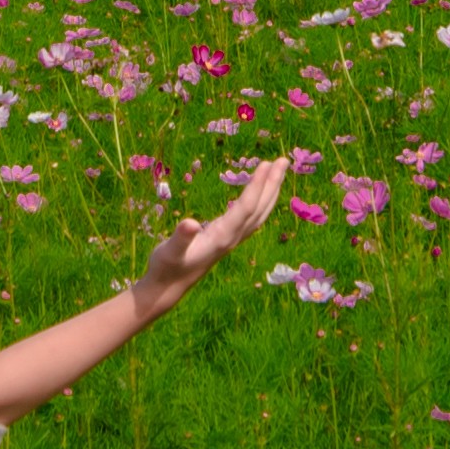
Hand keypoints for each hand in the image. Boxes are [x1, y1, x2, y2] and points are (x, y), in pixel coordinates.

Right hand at [129, 155, 290, 306]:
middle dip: (272, 184)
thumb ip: (181, 238)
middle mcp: (232, 238)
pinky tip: (261, 196)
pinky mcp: (227, 240)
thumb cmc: (166, 267)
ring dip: (269, 192)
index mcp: (222, 236)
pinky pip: (251, 219)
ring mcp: (231, 240)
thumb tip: (190, 224)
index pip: (246, 207)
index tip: (267, 164)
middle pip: (259, 208)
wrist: (167, 288)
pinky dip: (259, 203)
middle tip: (283, 160)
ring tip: (278, 172)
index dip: (257, 185)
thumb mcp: (169, 251)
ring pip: (258, 214)